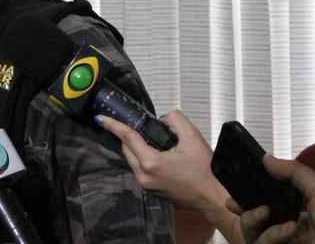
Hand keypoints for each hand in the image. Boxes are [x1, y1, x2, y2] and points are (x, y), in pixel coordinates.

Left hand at [96, 110, 223, 212]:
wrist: (213, 196)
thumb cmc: (205, 172)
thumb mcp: (192, 137)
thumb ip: (175, 120)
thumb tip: (165, 119)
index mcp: (150, 162)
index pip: (127, 137)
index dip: (113, 125)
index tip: (101, 118)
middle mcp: (144, 176)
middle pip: (127, 149)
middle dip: (129, 135)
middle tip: (139, 125)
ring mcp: (146, 185)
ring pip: (132, 159)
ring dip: (137, 147)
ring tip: (152, 138)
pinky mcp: (151, 190)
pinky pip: (140, 169)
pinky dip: (143, 158)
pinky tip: (157, 152)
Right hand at [226, 156, 314, 243]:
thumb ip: (292, 171)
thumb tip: (266, 158)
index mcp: (298, 212)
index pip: (265, 205)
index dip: (247, 201)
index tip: (234, 197)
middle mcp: (289, 229)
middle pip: (252, 221)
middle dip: (246, 211)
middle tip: (247, 205)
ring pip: (253, 235)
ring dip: (256, 221)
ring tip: (272, 216)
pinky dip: (273, 236)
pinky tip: (290, 231)